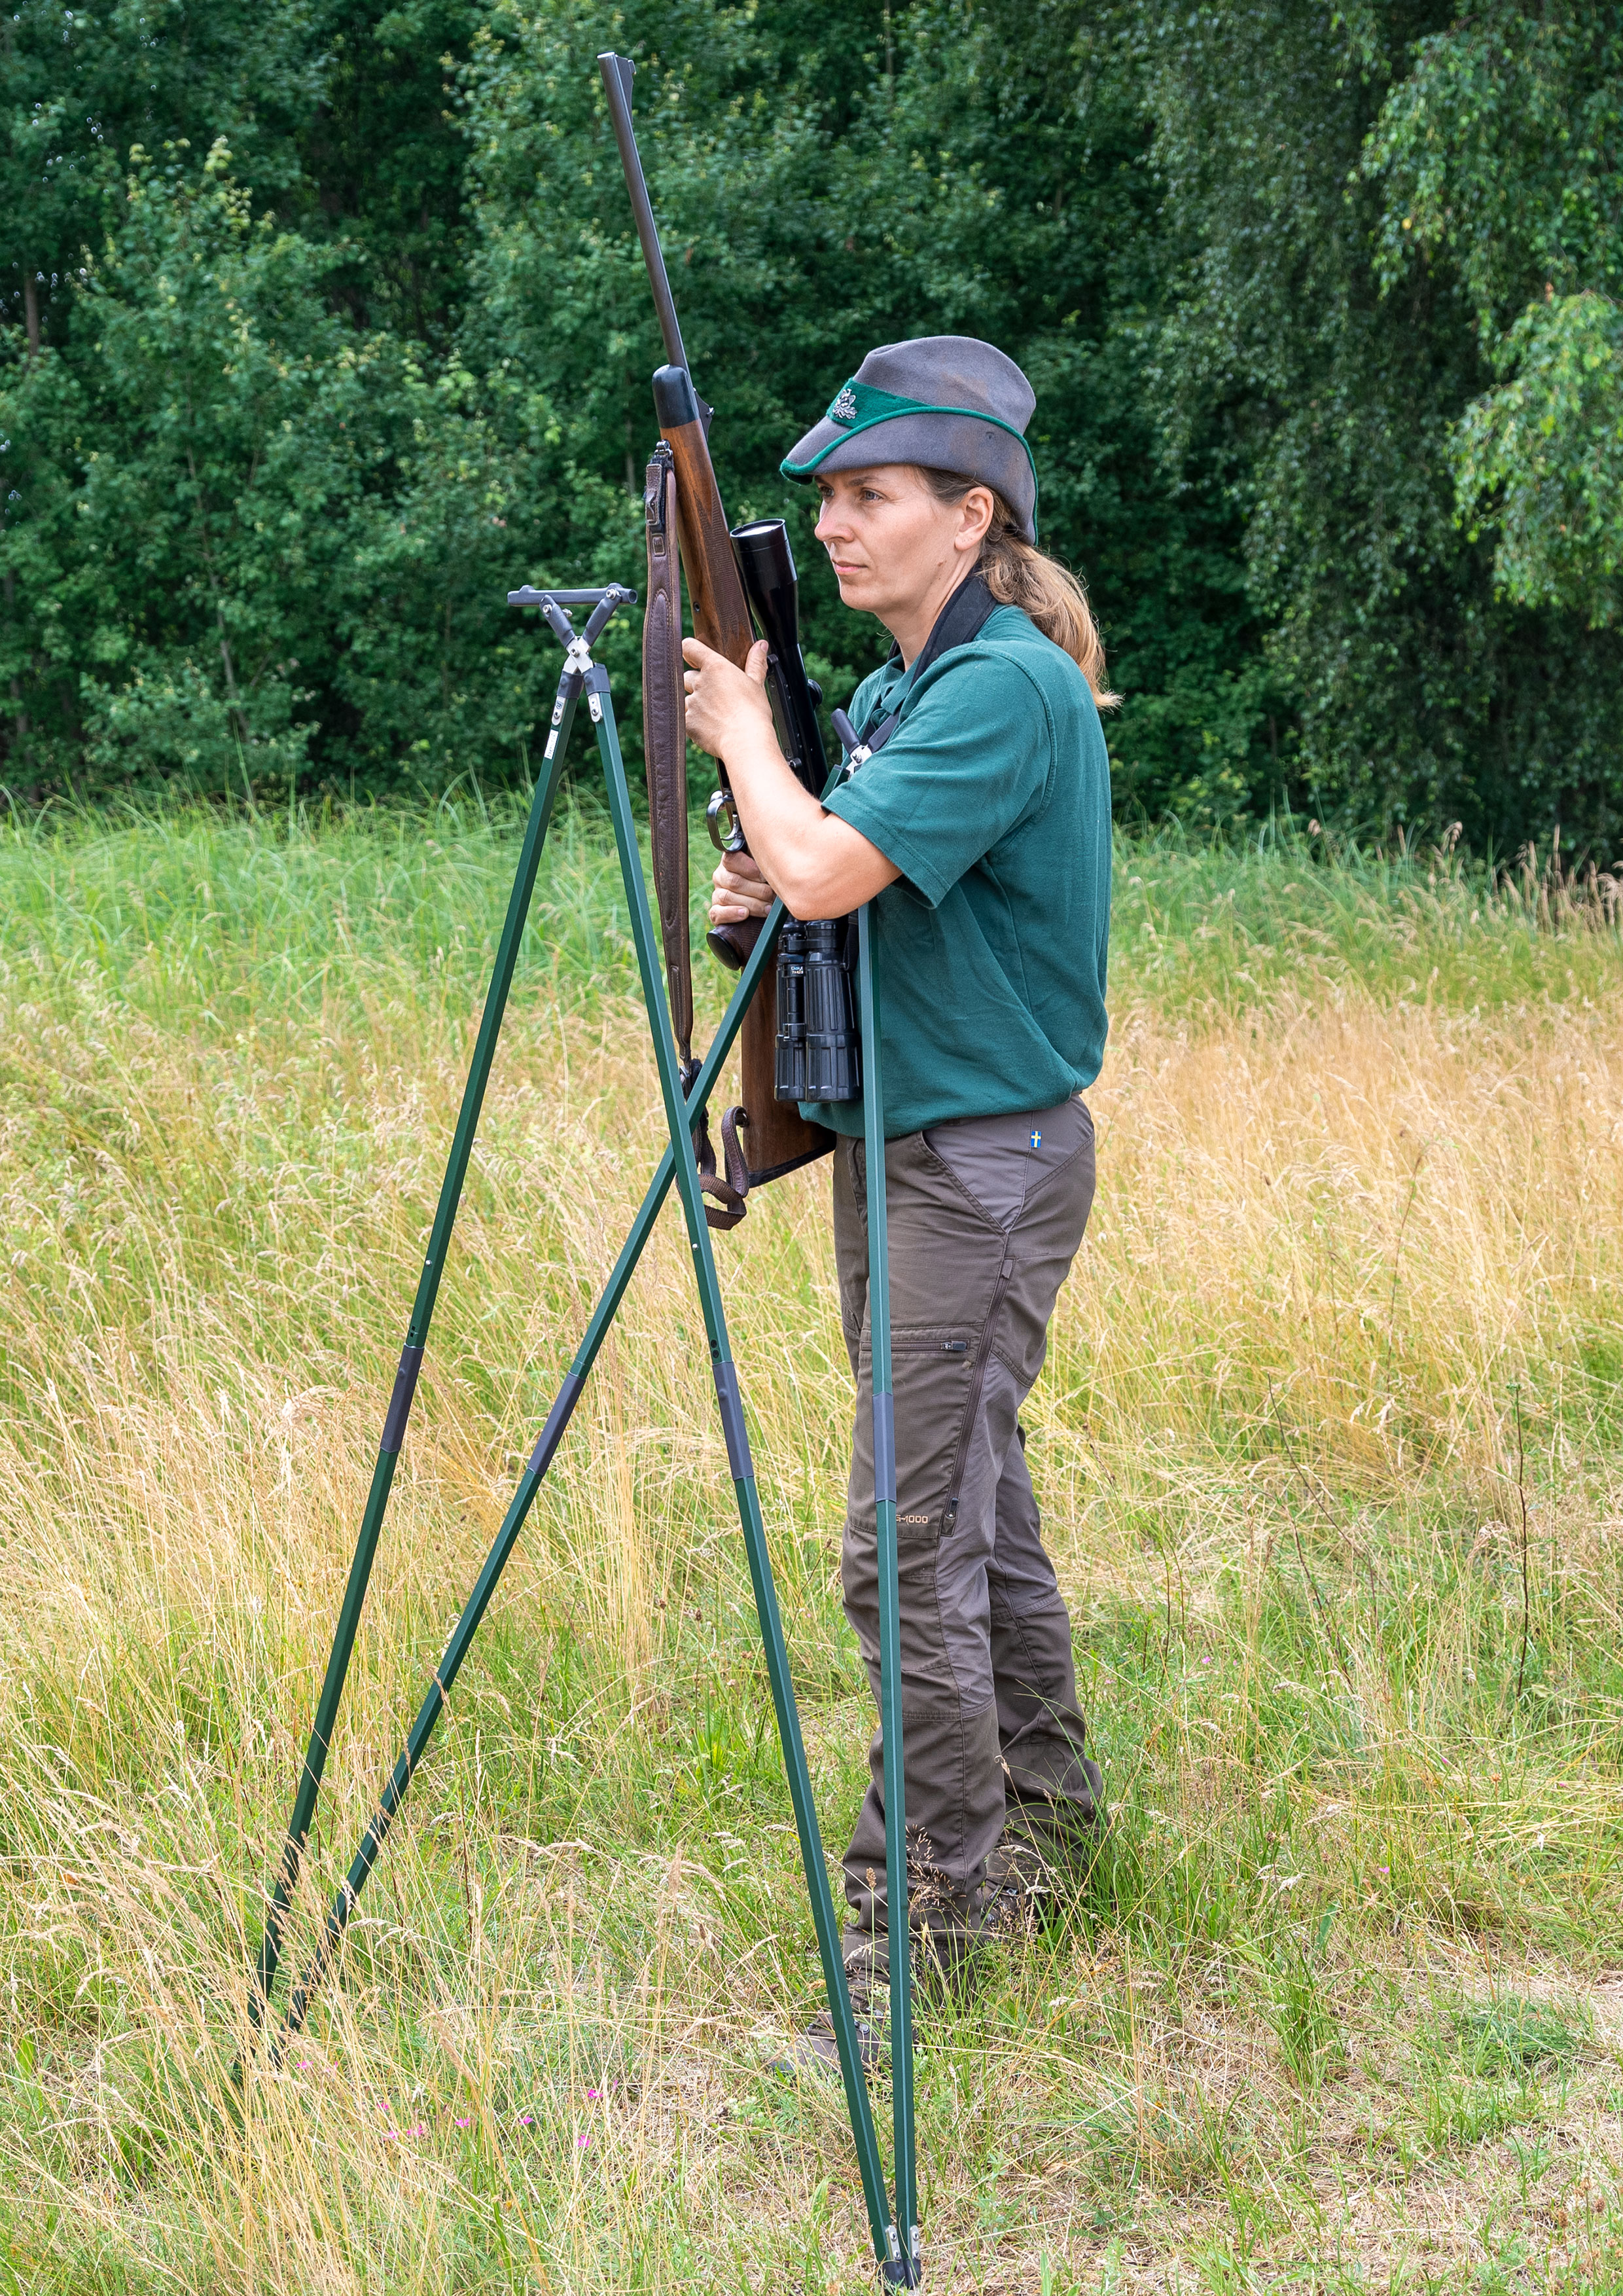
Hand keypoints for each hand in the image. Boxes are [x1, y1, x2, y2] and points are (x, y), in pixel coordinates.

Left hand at [683, 636, 774, 757]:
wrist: (746, 741)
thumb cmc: (753, 712)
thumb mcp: (757, 683)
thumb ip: (755, 662)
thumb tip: (760, 645)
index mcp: (715, 667)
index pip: (689, 647)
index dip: (690, 651)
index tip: (695, 657)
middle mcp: (699, 682)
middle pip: (687, 676)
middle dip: (697, 683)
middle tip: (715, 694)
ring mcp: (691, 703)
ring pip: (687, 699)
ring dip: (696, 704)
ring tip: (716, 714)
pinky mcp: (688, 723)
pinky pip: (686, 719)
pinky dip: (696, 723)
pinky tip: (712, 727)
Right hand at [710, 851, 771, 925]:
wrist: (761, 904)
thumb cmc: (766, 882)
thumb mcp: (765, 869)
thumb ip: (764, 864)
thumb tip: (774, 864)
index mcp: (731, 861)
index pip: (731, 860)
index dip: (749, 869)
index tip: (765, 877)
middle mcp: (720, 876)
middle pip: (733, 881)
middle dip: (757, 890)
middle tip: (772, 896)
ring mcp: (717, 894)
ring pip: (727, 897)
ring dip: (751, 904)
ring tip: (767, 908)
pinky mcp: (715, 912)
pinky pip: (717, 912)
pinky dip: (731, 913)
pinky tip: (745, 913)